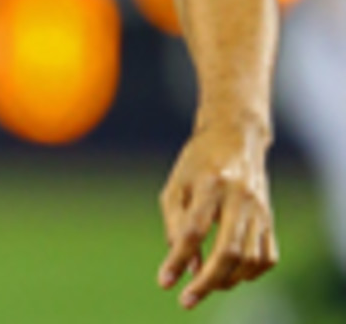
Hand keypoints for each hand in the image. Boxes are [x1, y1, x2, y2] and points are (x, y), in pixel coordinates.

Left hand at [157, 121, 277, 308]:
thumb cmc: (198, 161)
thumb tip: (186, 267)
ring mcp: (260, 209)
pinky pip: (267, 257)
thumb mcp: (177, 183)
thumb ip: (176, 223)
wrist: (235, 136)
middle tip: (187, 300)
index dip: (177, 258)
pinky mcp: (271, 218)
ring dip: (227, 280)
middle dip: (207, 282)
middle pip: (228, 250)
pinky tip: (231, 274)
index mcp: (210, 182)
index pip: (193, 230)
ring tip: (205, 284)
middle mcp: (239, 196)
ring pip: (249, 258)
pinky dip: (249, 273)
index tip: (164, 282)